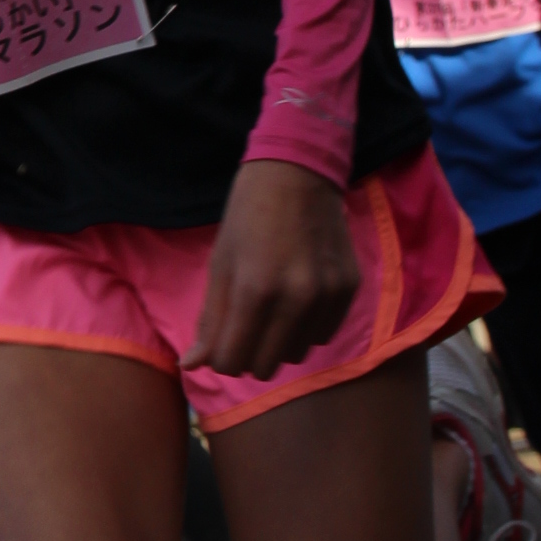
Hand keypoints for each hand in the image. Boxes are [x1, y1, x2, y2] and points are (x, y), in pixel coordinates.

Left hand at [185, 159, 358, 385]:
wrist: (298, 174)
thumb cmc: (248, 216)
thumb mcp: (220, 264)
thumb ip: (210, 319)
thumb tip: (192, 365)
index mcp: (255, 290)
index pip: (233, 361)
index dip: (221, 357)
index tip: (220, 342)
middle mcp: (296, 299)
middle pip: (266, 366)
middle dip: (248, 354)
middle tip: (244, 326)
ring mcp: (327, 296)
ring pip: (296, 354)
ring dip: (279, 342)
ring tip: (272, 307)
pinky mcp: (349, 290)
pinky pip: (323, 335)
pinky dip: (305, 328)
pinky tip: (297, 299)